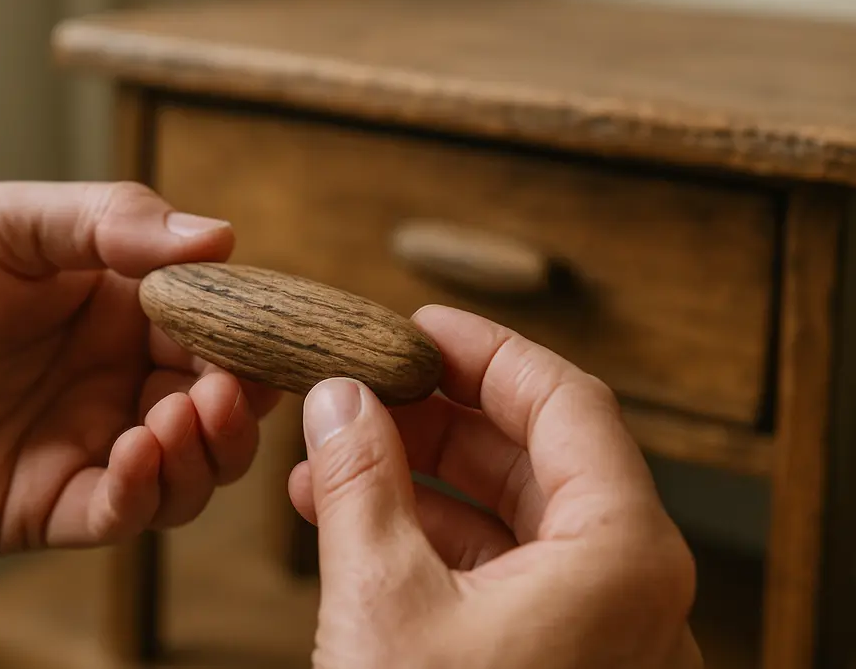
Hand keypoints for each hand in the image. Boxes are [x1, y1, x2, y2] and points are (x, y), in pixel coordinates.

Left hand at [0, 181, 278, 552]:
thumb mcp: (8, 222)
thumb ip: (113, 223)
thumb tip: (222, 237)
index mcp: (120, 310)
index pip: (216, 330)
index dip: (250, 337)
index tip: (268, 335)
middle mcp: (116, 381)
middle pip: (221, 411)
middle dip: (240, 405)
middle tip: (228, 388)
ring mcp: (88, 445)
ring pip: (190, 472)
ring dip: (206, 451)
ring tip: (180, 415)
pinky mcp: (49, 505)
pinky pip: (122, 514)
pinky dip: (146, 491)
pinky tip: (134, 451)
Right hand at [289, 306, 701, 668]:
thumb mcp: (382, 602)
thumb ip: (361, 484)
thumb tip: (338, 398)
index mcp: (622, 555)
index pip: (564, 403)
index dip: (487, 350)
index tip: (420, 324)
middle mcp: (625, 586)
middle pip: (534, 455)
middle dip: (437, 416)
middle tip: (365, 387)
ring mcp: (592, 629)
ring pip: (509, 515)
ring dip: (419, 477)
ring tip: (334, 455)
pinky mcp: (550, 662)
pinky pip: (496, 571)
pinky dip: (426, 537)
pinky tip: (352, 519)